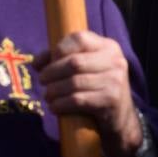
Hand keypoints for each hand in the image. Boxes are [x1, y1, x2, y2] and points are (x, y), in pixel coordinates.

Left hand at [34, 30, 142, 156]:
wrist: (120, 118)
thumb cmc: (96, 87)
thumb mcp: (83, 68)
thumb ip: (59, 58)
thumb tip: (36, 63)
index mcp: (108, 46)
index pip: (79, 38)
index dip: (58, 49)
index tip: (45, 63)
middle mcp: (115, 61)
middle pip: (74, 62)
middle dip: (52, 72)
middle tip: (42, 80)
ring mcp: (116, 80)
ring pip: (74, 82)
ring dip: (54, 90)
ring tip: (47, 95)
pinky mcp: (112, 100)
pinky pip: (78, 99)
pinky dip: (62, 103)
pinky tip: (54, 107)